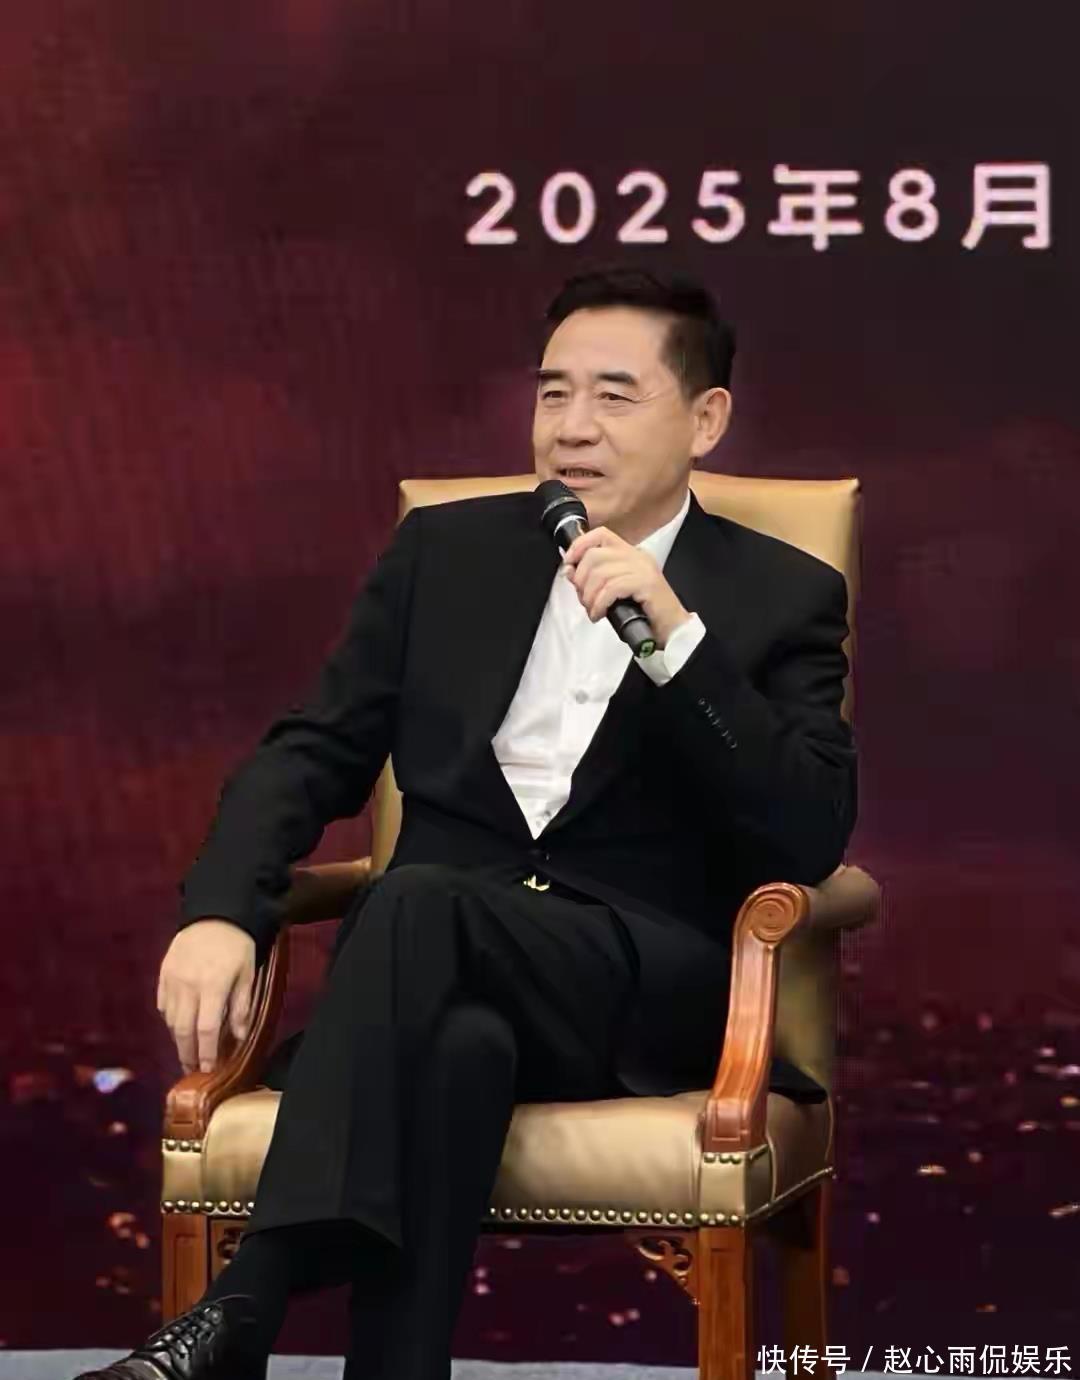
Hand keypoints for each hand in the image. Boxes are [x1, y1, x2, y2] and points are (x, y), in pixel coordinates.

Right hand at [157, 919, 256, 1074]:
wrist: (215, 912)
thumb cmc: (237, 944)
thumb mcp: (247, 973)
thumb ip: (241, 1006)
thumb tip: (238, 1037)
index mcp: (212, 985)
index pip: (207, 1029)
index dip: (207, 1053)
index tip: (208, 1070)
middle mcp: (188, 985)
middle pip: (183, 1029)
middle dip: (187, 1053)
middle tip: (192, 1069)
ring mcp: (172, 979)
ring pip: (170, 1019)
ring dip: (178, 1038)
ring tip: (187, 1050)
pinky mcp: (163, 973)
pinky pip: (162, 1004)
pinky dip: (170, 1019)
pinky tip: (179, 1025)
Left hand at [563, 527, 691, 647]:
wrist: (672, 629)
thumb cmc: (644, 613)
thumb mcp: (614, 592)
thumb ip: (594, 579)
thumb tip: (569, 570)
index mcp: (631, 553)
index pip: (600, 535)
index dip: (579, 546)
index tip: (569, 564)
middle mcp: (637, 556)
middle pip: (595, 555)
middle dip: (581, 579)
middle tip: (585, 599)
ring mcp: (643, 568)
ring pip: (601, 573)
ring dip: (589, 596)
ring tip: (593, 610)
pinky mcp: (646, 583)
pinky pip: (612, 588)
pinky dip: (600, 603)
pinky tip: (600, 614)